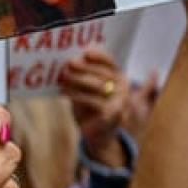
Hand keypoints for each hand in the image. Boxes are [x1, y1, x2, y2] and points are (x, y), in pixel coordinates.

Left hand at [59, 48, 126, 164]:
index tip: (85, 53)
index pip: (111, 63)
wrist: (98, 134)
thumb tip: (73, 60)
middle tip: (69, 63)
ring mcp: (120, 101)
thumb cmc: (90, 108)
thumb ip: (85, 75)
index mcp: (120, 79)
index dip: (100, 56)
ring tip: (63, 77)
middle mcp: (124, 89)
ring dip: (78, 79)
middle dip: (85, 67)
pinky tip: (64, 91)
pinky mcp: (112, 114)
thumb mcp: (87, 90)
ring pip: (97, 86)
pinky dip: (75, 95)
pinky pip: (91, 100)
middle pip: (103, 73)